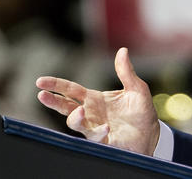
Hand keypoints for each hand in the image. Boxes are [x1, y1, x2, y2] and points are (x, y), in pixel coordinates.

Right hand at [36, 47, 159, 154]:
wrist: (151, 134)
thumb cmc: (141, 111)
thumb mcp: (137, 88)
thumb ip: (126, 72)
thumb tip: (122, 50)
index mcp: (94, 98)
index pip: (70, 90)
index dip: (56, 85)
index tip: (40, 81)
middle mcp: (90, 113)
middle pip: (66, 107)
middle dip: (53, 101)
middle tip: (41, 95)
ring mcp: (95, 128)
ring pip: (76, 124)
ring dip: (75, 118)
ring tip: (79, 111)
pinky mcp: (104, 141)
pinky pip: (96, 137)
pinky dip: (99, 132)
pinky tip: (106, 127)